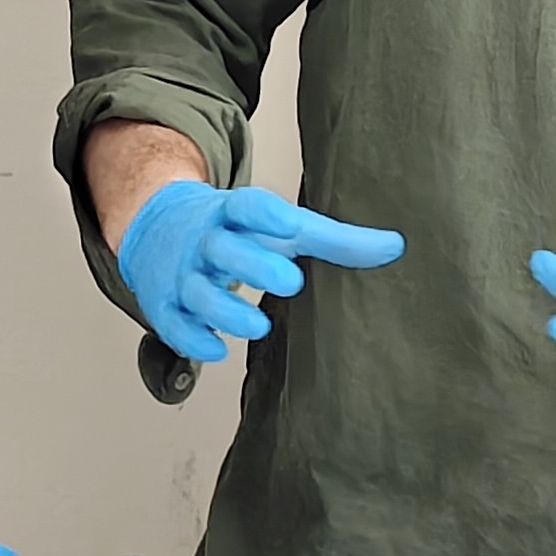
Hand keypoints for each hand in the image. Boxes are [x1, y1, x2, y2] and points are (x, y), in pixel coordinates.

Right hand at [116, 181, 405, 362]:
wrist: (160, 228)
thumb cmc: (237, 232)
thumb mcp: (281, 228)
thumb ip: (336, 240)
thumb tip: (395, 247)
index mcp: (235, 214)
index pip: (248, 205)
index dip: (266, 213)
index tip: (290, 223)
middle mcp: (206, 241)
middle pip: (224, 249)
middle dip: (253, 265)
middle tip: (291, 281)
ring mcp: (182, 273)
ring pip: (198, 291)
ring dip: (227, 310)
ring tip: (260, 326)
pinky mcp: (164, 304)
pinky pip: (173, 324)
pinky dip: (194, 339)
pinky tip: (217, 349)